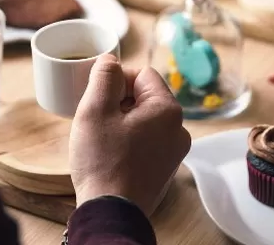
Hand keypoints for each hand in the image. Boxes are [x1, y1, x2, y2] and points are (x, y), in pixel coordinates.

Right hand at [70, 54, 190, 215]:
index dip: (117, 80)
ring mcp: (174, 152)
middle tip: (97, 120)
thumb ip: (104, 76)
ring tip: (102, 139)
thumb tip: (110, 60)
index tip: (98, 98)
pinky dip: (129, 141)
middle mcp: (179, 129)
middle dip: (119, 102)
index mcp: (167, 109)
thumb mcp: (94, 109)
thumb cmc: (102, 162)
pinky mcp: (164, 169)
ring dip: (122, 122)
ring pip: (145, 119)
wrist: (110, 213)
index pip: (142, 74)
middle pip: (145, 96)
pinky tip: (111, 154)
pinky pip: (147, 141)